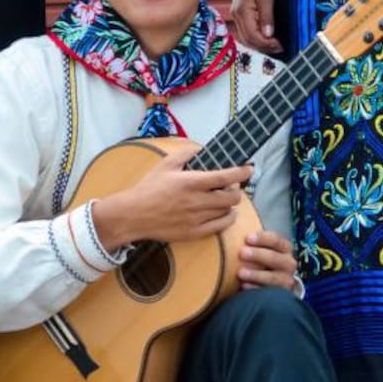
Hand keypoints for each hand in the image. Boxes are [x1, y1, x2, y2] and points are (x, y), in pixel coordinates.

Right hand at [92, 143, 253, 249]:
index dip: (241, 173)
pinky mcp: (194, 233)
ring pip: (228, 212)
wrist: (134, 215)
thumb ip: (186, 153)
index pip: (225, 177)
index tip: (249, 169)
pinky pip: (220, 227)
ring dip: (231, 204)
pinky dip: (227, 219)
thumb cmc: (149, 188)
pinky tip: (224, 213)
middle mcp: (197, 201)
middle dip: (236, 189)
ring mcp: (196, 219)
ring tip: (226, 198)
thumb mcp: (165, 164)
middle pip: (231, 197)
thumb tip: (202, 148)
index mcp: (191, 182)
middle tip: (231, 185)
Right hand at [231, 0, 281, 53]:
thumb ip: (266, 17)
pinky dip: (255, 37)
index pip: (253, 36)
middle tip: (279, 47)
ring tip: (274, 44)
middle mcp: (236, 16)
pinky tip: (265, 37)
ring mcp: (236, 15)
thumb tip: (268, 35)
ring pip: (245, 37)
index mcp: (242, 12)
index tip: (280, 45)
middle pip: (248, 40)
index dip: (266, 44)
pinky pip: (245, 31)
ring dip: (259, 43)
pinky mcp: (239, 13)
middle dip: (263, 46)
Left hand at [237, 229, 297, 291]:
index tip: (247, 238)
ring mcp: (286, 280)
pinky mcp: (281, 294)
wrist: (274, 282)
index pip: (276, 240)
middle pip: (275, 258)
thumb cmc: (262, 259)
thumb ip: (252, 240)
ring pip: (274, 277)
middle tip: (241, 252)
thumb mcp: (262, 248)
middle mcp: (289, 263)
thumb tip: (235, 220)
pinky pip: (269, 293)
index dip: (262, 238)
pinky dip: (256, 289)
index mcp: (284, 248)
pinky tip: (243, 286)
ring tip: (240, 273)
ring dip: (256, 274)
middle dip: (258, 255)